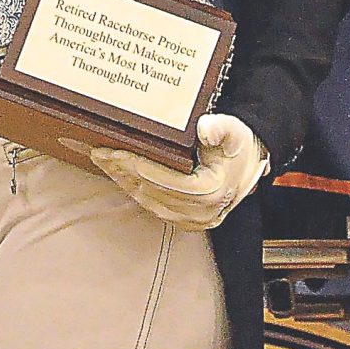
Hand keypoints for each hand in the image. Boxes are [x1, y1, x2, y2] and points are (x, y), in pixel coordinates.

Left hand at [89, 114, 269, 231]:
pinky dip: (135, 191)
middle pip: (153, 192)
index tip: (118, 154)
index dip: (140, 167)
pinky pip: (154, 207)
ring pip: (149, 201)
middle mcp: (202, 212)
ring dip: (124, 182)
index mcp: (212, 191)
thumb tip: (205, 128)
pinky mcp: (186, 221)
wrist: (249, 164)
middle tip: (100, 153)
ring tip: (104, 162)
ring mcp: (194, 220)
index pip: (167, 181)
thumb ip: (221, 128)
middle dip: (124, 172)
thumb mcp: (234, 131)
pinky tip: (121, 178)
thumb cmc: (239, 147)